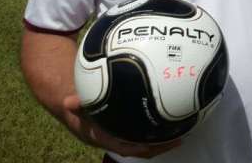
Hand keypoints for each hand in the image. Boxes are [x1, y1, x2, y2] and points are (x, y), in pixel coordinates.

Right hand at [61, 95, 180, 157]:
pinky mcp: (132, 130)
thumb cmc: (81, 110)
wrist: (79, 113)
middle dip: (162, 146)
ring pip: (148, 143)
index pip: (129, 149)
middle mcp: (119, 140)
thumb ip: (76, 105)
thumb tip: (68, 102)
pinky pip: (147, 133)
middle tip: (180, 137)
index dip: (145, 148)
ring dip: (164, 139)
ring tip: (183, 130)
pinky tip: (172, 118)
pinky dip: (159, 129)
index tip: (162, 143)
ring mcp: (126, 136)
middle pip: (144, 149)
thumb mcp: (77, 107)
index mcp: (108, 139)